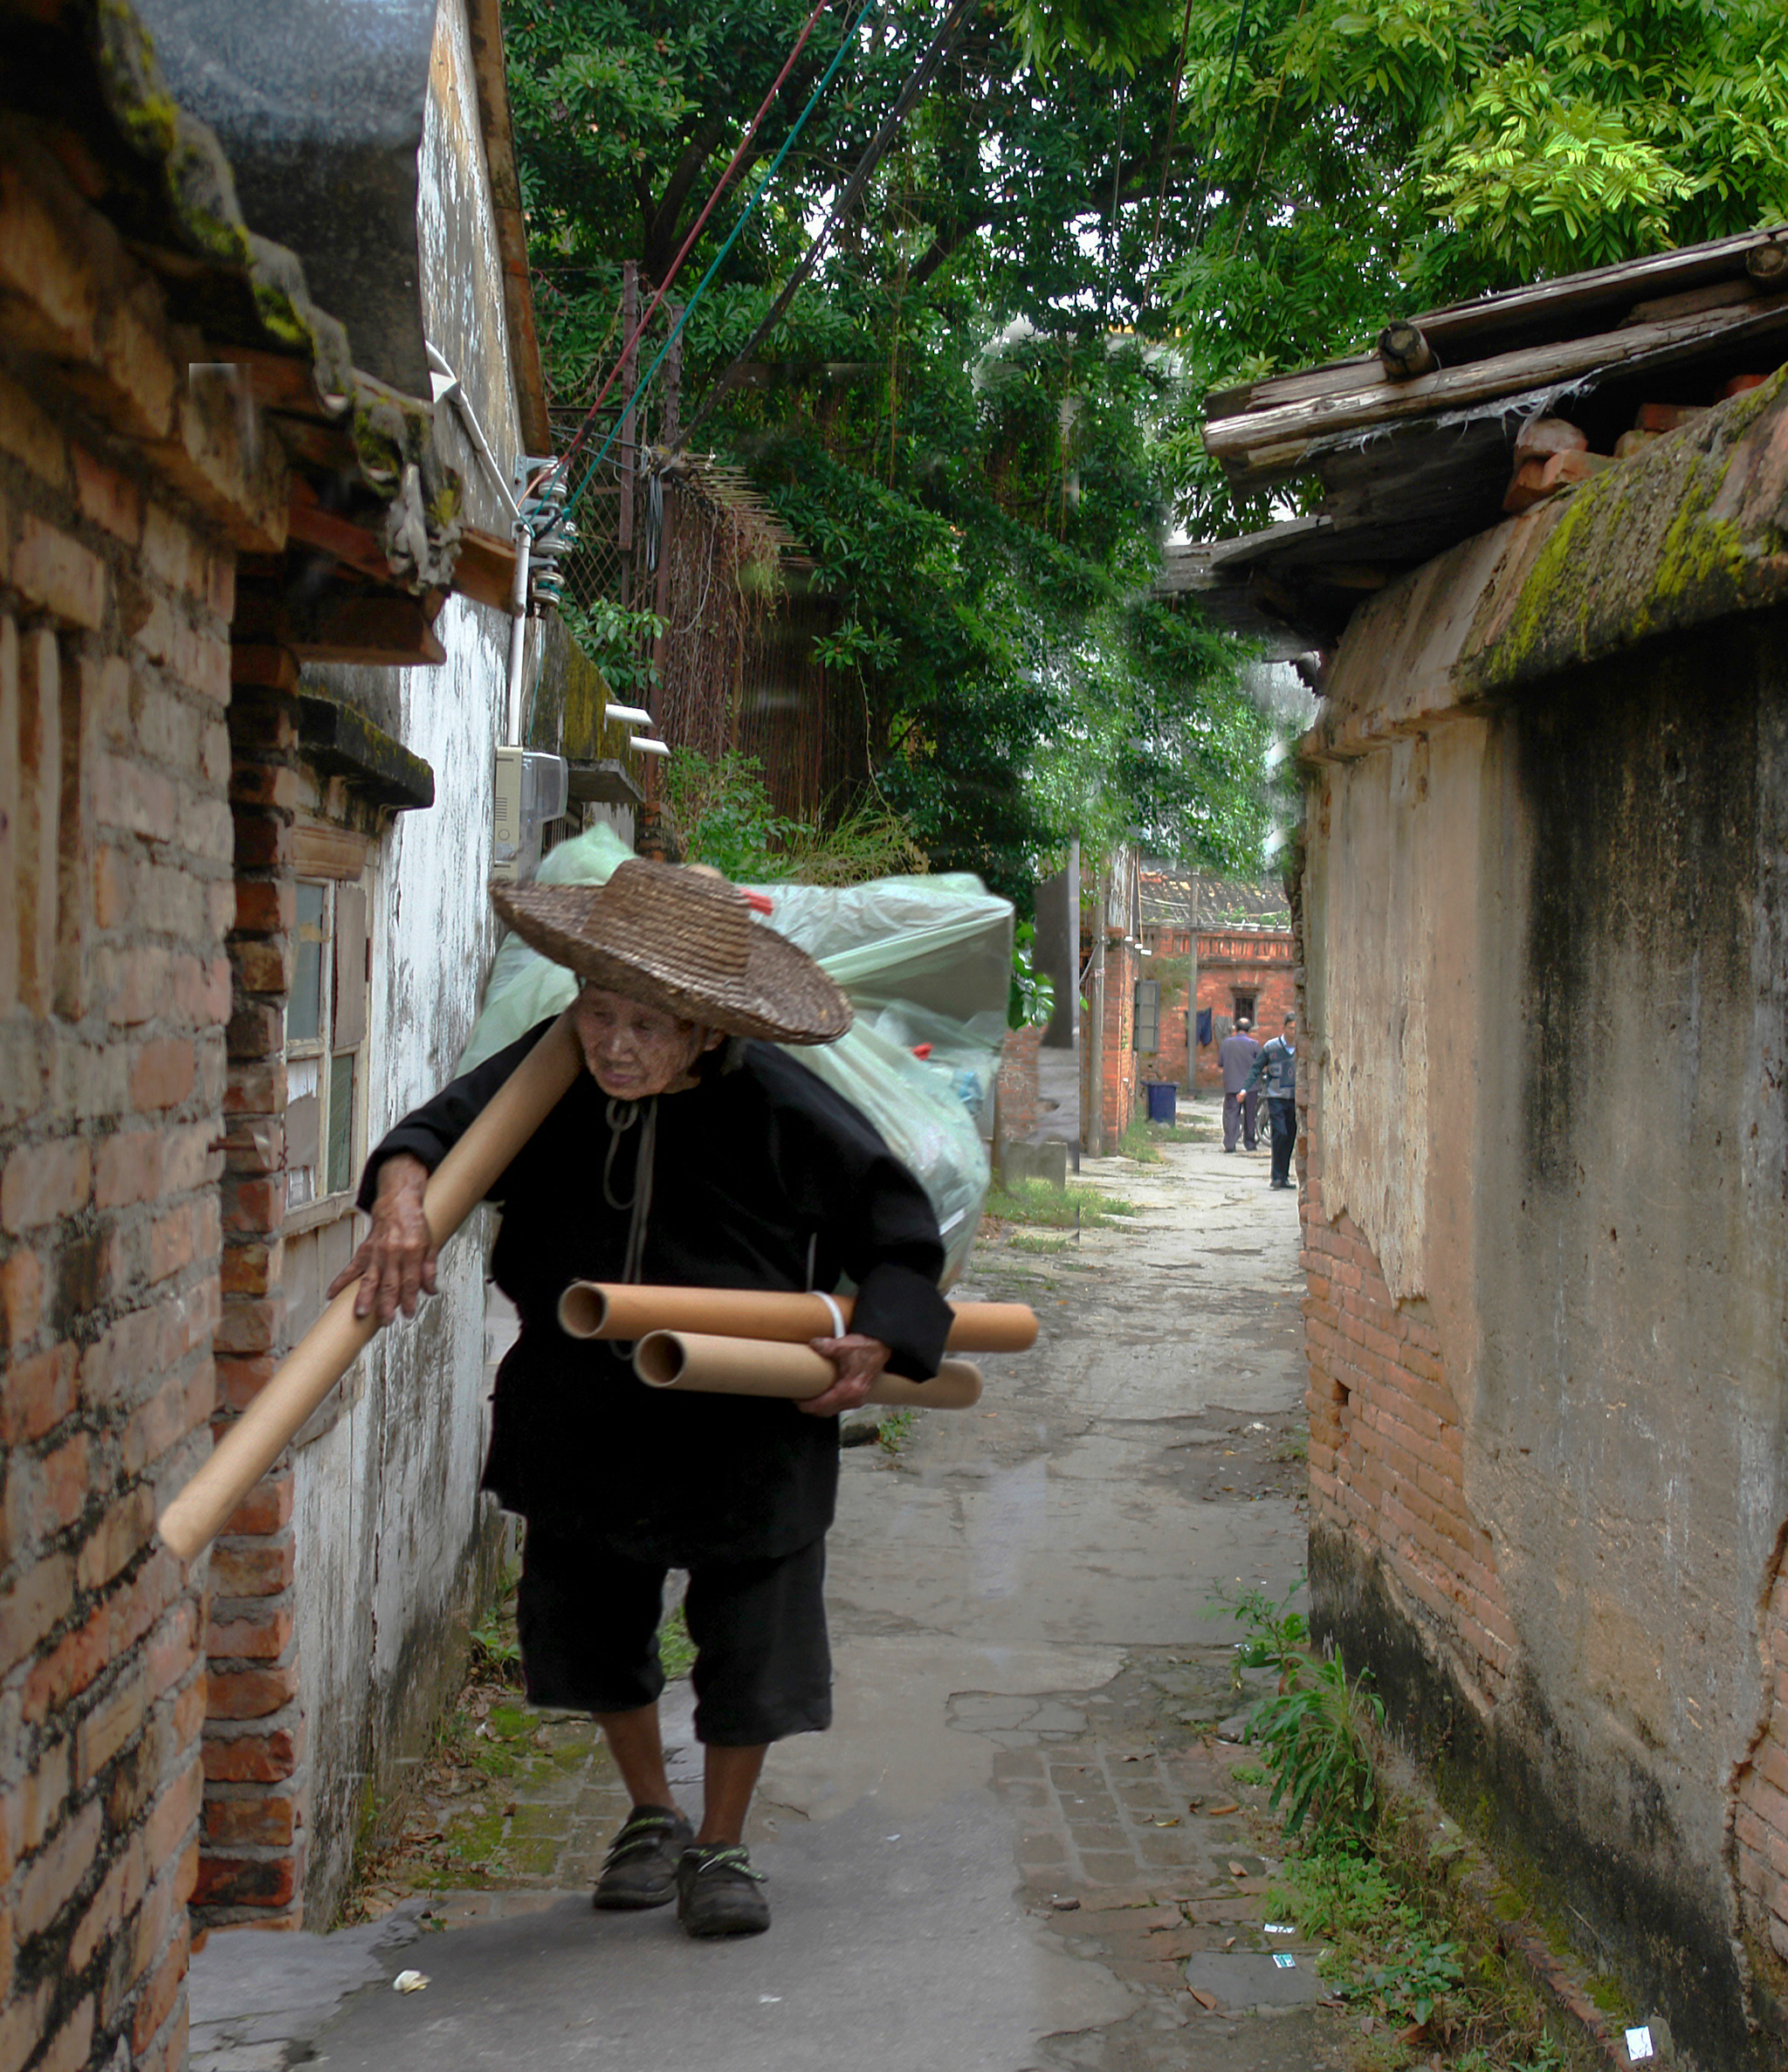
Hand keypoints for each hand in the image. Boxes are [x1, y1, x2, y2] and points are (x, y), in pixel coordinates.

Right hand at [325, 1153, 438, 1324]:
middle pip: (389, 1284)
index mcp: (411, 1252)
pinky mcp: (364, 1251)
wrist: (398, 1203)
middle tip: (386, 1321)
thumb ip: (429, 1268)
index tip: (408, 1314)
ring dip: (365, 1298)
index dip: (410, 1300)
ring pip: (370, 1279)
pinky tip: (331, 1294)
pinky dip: (340, 1282)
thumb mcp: (430, 1244)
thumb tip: (431, 1290)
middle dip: (387, 1305)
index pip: (410, 1282)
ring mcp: (376, 1253)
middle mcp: (392, 1253)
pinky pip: (351, 1268)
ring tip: (360, 1313)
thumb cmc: (415, 1224)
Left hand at [799, 1334, 890, 1416]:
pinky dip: (829, 1404)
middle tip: (798, 1399)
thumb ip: (827, 1346)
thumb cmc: (866, 1348)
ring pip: (833, 1410)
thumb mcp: (845, 1345)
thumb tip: (813, 1345)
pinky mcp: (859, 1397)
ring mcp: (858, 1399)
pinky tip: (823, 1396)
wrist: (882, 1348)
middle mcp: (855, 1398)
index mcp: (850, 1389)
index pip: (823, 1405)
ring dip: (820, 1407)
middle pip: (827, 1411)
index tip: (796, 1401)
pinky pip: (840, 1406)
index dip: (808, 1406)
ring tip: (808, 1398)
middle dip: (811, 1408)